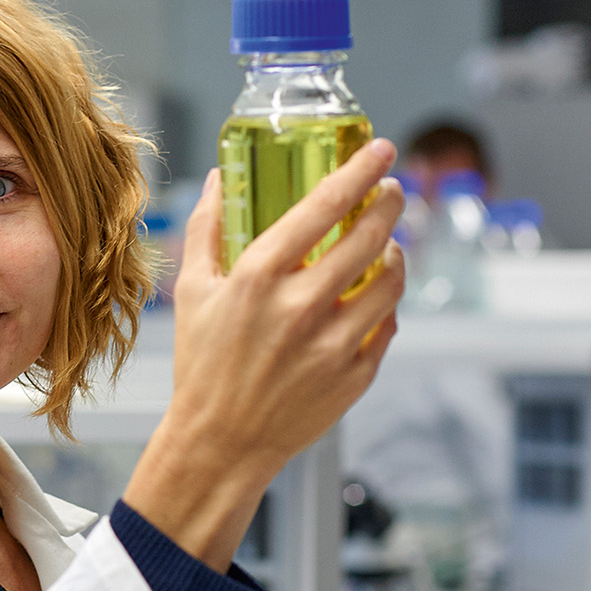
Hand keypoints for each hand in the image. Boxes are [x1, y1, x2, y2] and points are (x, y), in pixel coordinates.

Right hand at [122, 139, 405, 570]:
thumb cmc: (203, 366)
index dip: (360, 170)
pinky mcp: (354, 375)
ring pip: (391, 279)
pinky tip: (376, 294)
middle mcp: (300, 306)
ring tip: (388, 243)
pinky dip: (387, 301)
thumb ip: (206, 228)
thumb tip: (215, 177)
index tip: (382, 149)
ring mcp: (333, 343)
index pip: (324, 206)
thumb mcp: (193, 292)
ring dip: (396, 251)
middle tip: (392, 191)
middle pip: (370, 236)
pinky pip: (388, 324)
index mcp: (259, 277)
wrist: (220, 442)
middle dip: (390, 202)